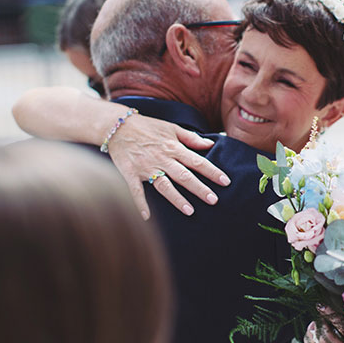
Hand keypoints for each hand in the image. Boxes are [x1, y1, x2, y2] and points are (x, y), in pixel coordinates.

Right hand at [107, 114, 230, 218]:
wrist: (117, 125)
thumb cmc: (148, 127)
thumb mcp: (171, 128)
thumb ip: (191, 138)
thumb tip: (210, 145)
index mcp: (174, 147)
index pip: (197, 161)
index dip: (212, 171)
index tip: (225, 182)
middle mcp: (162, 159)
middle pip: (184, 176)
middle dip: (199, 188)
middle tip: (213, 200)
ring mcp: (146, 167)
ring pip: (164, 185)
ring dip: (177, 199)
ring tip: (190, 211)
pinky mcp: (130, 173)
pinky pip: (136, 190)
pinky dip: (140, 203)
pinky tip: (146, 217)